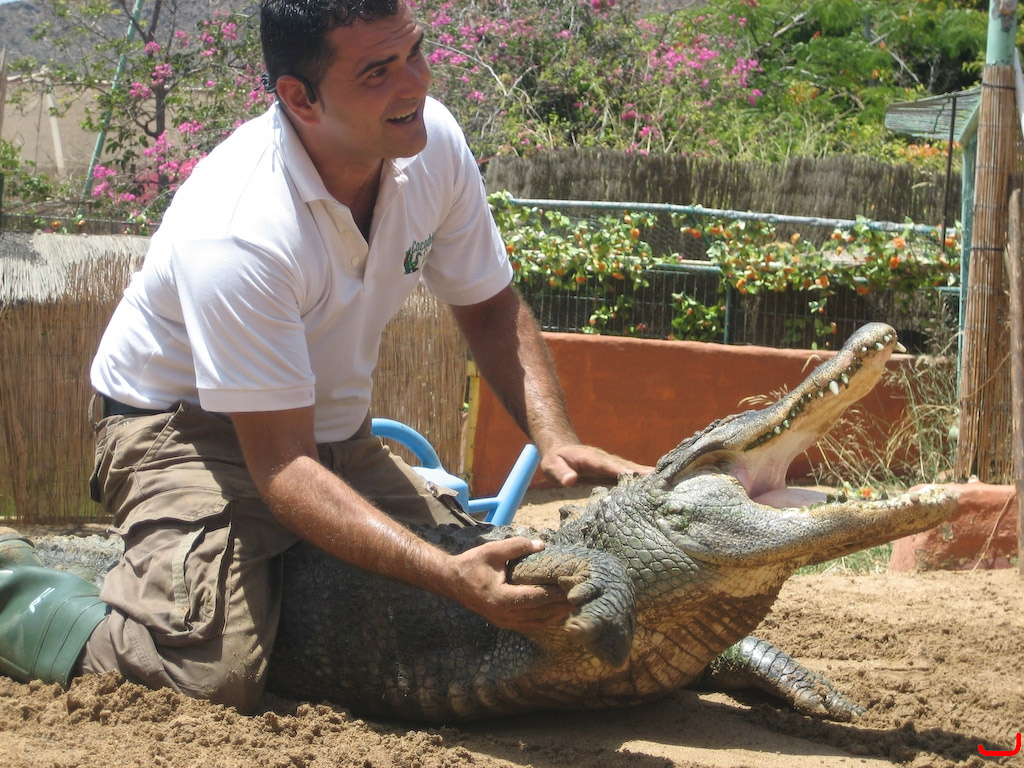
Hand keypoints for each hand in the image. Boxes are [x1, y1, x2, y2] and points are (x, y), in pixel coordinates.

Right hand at [449, 537, 572, 632]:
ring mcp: (505, 622)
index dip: (555, 593)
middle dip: (562, 606)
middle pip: (541, 614)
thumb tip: (542, 544)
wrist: (451, 582)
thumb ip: (517, 547)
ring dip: (557, 616)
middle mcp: (504, 615)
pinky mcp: (505, 623)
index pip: (535, 597)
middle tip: (582, 597)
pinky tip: (559, 614)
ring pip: (538, 623)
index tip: (573, 585)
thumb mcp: (493, 551)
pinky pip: (531, 626)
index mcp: (501, 598)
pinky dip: (547, 620)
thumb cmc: (472, 564)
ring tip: (576, 606)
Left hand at [540, 443, 652, 486]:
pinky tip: (659, 487)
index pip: (607, 465)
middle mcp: (606, 460)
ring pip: (632, 471)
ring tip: (668, 484)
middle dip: (643, 473)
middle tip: (662, 479)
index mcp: (591, 458)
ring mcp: (612, 465)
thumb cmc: (556, 461)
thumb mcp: (551, 466)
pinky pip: (631, 476)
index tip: (635, 475)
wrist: (562, 450)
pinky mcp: (615, 472)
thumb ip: (560, 473)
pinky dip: (644, 480)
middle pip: (627, 467)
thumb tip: (570, 481)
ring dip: (648, 477)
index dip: (620, 470)